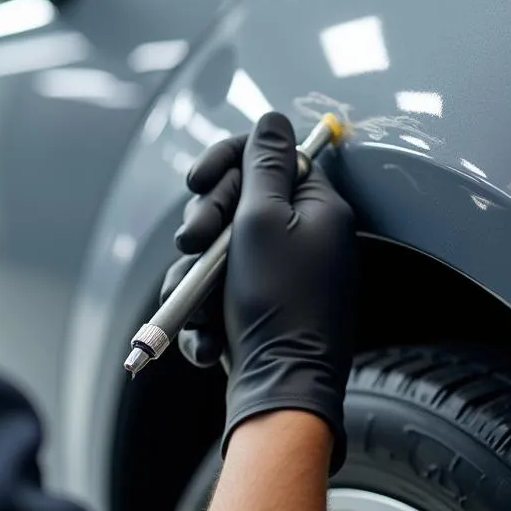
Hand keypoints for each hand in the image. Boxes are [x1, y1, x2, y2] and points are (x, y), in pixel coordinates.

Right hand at [160, 112, 358, 469]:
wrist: (281, 392)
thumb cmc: (277, 302)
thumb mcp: (264, 219)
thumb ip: (264, 164)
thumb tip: (273, 119)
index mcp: (318, 208)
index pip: (272, 157)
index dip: (229, 162)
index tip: (196, 179)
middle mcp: (303, 237)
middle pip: (238, 201)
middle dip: (206, 221)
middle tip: (193, 242)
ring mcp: (279, 275)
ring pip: (218, 250)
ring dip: (197, 276)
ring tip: (194, 302)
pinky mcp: (257, 308)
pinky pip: (219, 291)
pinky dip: (206, 311)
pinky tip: (208, 338)